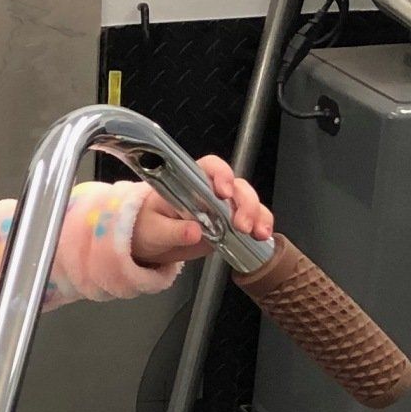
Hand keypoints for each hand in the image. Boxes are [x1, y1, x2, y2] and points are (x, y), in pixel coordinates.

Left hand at [130, 155, 272, 267]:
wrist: (150, 243)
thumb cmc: (147, 227)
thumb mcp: (154, 231)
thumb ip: (173, 231)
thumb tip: (194, 232)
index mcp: (188, 181)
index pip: (210, 168)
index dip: (221, 175)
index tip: (223, 192)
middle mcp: (209, 189)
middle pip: (236, 186)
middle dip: (244, 203)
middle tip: (241, 225)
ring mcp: (223, 206)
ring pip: (248, 201)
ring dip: (257, 214)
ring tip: (258, 233)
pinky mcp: (230, 223)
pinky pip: (252, 218)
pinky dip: (261, 225)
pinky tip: (263, 236)